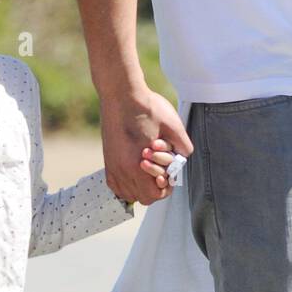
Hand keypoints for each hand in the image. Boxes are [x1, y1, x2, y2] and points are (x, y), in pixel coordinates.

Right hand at [99, 86, 192, 206]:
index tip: (168, 177)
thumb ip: (183, 145)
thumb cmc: (146, 107)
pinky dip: (126, 183)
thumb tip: (184, 157)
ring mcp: (112, 164)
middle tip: (160, 174)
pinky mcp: (107, 159)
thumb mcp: (173, 124)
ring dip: (140, 187)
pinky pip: (115, 184)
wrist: (121, 94)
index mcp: (138, 164)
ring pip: (127, 193)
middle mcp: (122, 169)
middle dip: (154, 189)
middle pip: (141, 197)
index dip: (165, 189)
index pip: (153, 195)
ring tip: (148, 171)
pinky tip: (135, 170)